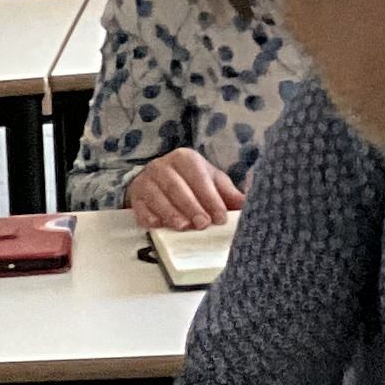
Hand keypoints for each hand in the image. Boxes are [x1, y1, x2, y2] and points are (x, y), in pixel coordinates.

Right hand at [124, 149, 245, 231]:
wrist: (155, 179)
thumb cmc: (188, 182)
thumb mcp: (210, 181)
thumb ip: (227, 193)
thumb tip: (249, 205)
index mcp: (185, 158)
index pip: (199, 179)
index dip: (210, 199)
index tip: (220, 218)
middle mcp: (163, 166)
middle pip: (177, 188)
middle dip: (191, 207)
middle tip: (202, 224)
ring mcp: (146, 180)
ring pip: (158, 197)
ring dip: (171, 214)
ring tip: (183, 227)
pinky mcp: (135, 195)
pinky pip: (140, 207)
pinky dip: (148, 217)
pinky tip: (158, 225)